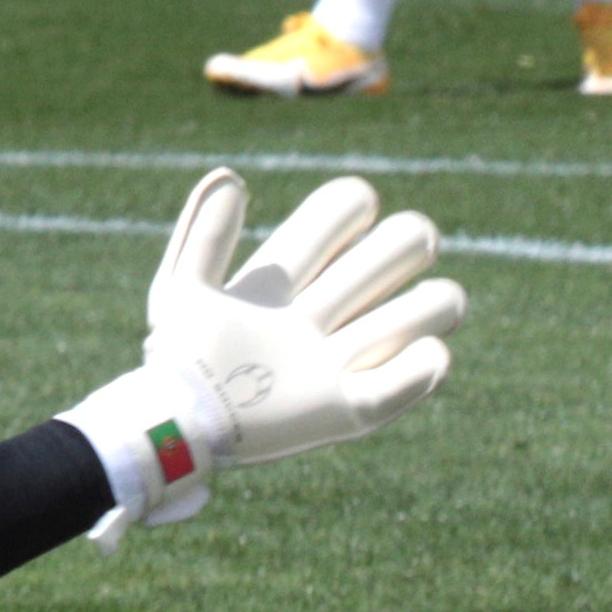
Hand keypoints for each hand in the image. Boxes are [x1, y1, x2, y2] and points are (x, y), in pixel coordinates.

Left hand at [64, 170, 461, 536]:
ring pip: (428, 309)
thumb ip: (203, 235)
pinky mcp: (352, 410)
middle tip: (396, 259)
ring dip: (434, 304)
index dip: (350, 207)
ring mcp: (342, 360)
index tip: (338, 226)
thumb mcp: (178, 291)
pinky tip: (409, 357)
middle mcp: (324, 312)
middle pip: (400, 247)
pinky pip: (414, 378)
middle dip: (409, 243)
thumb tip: (231, 179)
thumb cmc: (177, 361)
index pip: (343, 211)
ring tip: (409, 318)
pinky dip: (424, 365)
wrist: (179, 432)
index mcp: (286, 277)